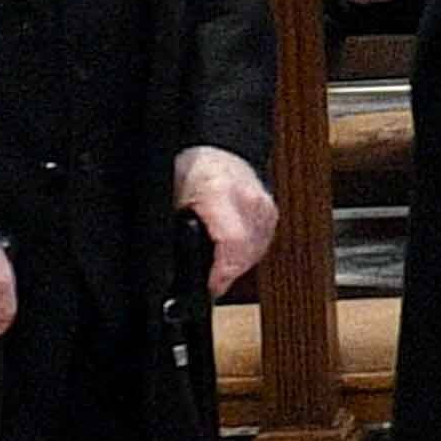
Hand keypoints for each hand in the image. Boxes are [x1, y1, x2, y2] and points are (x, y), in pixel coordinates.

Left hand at [175, 147, 277, 289]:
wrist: (213, 152)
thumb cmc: (188, 171)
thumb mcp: (169, 199)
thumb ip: (169, 233)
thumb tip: (169, 270)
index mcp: (221, 191)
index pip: (233, 243)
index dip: (220, 274)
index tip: (208, 288)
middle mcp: (249, 199)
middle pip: (246, 253)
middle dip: (225, 273)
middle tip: (207, 281)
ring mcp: (264, 207)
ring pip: (256, 253)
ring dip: (236, 265)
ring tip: (216, 266)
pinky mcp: (271, 214)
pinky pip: (261, 245)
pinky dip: (246, 254)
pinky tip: (230, 253)